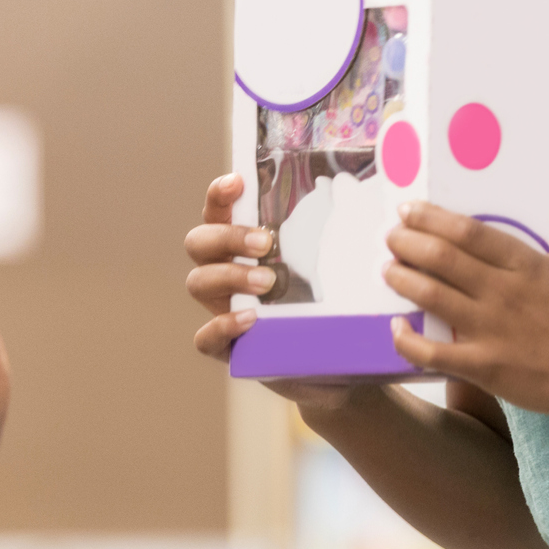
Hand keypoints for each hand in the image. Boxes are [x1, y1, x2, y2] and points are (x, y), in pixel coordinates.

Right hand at [184, 173, 359, 411]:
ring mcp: (222, 309)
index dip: (219, 194)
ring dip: (230, 275)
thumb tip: (351, 188)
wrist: (337, 367)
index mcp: (242, 246)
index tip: (237, 182)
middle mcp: (224, 272)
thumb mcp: (333, 268)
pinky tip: (250, 320)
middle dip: (228, 237)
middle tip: (265, 243)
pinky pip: (205, 338)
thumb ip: (333, 234)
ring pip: (198, 282)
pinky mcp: (227, 347)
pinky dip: (222, 325)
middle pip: (199, 242)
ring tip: (267, 282)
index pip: (218, 211)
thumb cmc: (330, 307)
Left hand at [384, 162, 548, 421]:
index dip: (432, 217)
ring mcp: (490, 330)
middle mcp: (503, 292)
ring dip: (402, 279)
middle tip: (392, 237)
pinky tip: (396, 326)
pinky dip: (407, 340)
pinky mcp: (482, 366)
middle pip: (442, 259)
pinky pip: (433, 352)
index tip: (408, 209)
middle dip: (407, 242)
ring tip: (388, 269)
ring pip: (432, 297)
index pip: (469, 232)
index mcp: (525, 263)